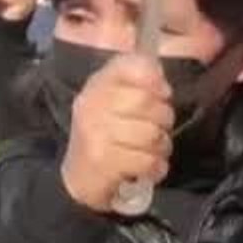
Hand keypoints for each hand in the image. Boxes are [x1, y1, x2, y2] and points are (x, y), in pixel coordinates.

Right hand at [61, 55, 174, 212]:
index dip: (155, 80)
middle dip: (164, 119)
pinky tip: (150, 168)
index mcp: (99, 84)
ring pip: (151, 134)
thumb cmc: (106, 134)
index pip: (132, 66)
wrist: (77, 176)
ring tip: (154, 151)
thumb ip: (138, 83)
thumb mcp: (115, 101)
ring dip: (162, 147)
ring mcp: (95, 133)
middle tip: (158, 129)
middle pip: (147, 102)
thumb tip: (160, 75)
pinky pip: (147, 160)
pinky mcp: (102, 161)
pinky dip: (156, 167)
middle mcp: (93, 104)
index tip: (162, 94)